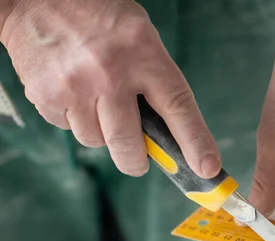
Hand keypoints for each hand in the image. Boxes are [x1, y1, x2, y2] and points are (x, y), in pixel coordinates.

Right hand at [0, 0, 219, 177]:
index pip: (178, 108)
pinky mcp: (45, 95)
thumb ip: (156, 81)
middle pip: (129, 145)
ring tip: (98, 101)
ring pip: (97, 141)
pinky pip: (69, 129)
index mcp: (144, 53)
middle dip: (136, 161)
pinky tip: (74, 92)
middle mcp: (110, 72)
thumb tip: (167, 134)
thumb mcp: (141, 38)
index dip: (195, 143)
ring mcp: (74, 86)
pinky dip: (76, 120)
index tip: (207, 168)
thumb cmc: (99, 17)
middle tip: (139, 162)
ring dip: (103, 133)